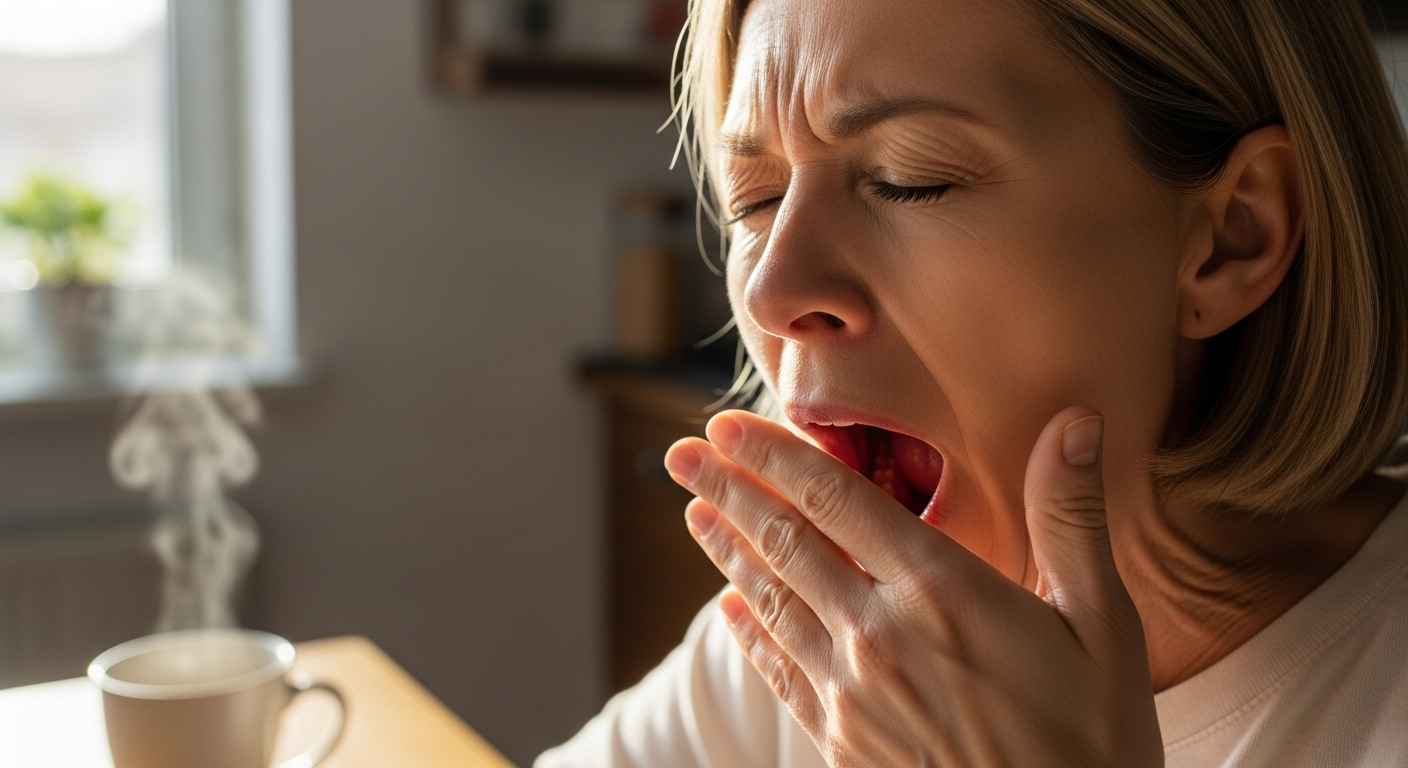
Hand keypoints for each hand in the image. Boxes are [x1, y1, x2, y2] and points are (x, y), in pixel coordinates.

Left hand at [664, 407, 1161, 767]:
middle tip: (682, 453)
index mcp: (942, 588)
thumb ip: (1071, 519)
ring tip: (693, 511)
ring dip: (726, 550)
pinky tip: (730, 605)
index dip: (774, 454)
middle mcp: (881, 633)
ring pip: (770, 600)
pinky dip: (749, 629)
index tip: (730, 424)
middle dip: (727, 489)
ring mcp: (853, 691)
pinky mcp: (843, 740)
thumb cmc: (1093, 740)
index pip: (834, 498)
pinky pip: (779, 669)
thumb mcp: (1103, 623)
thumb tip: (1075, 422)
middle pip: (784, 540)